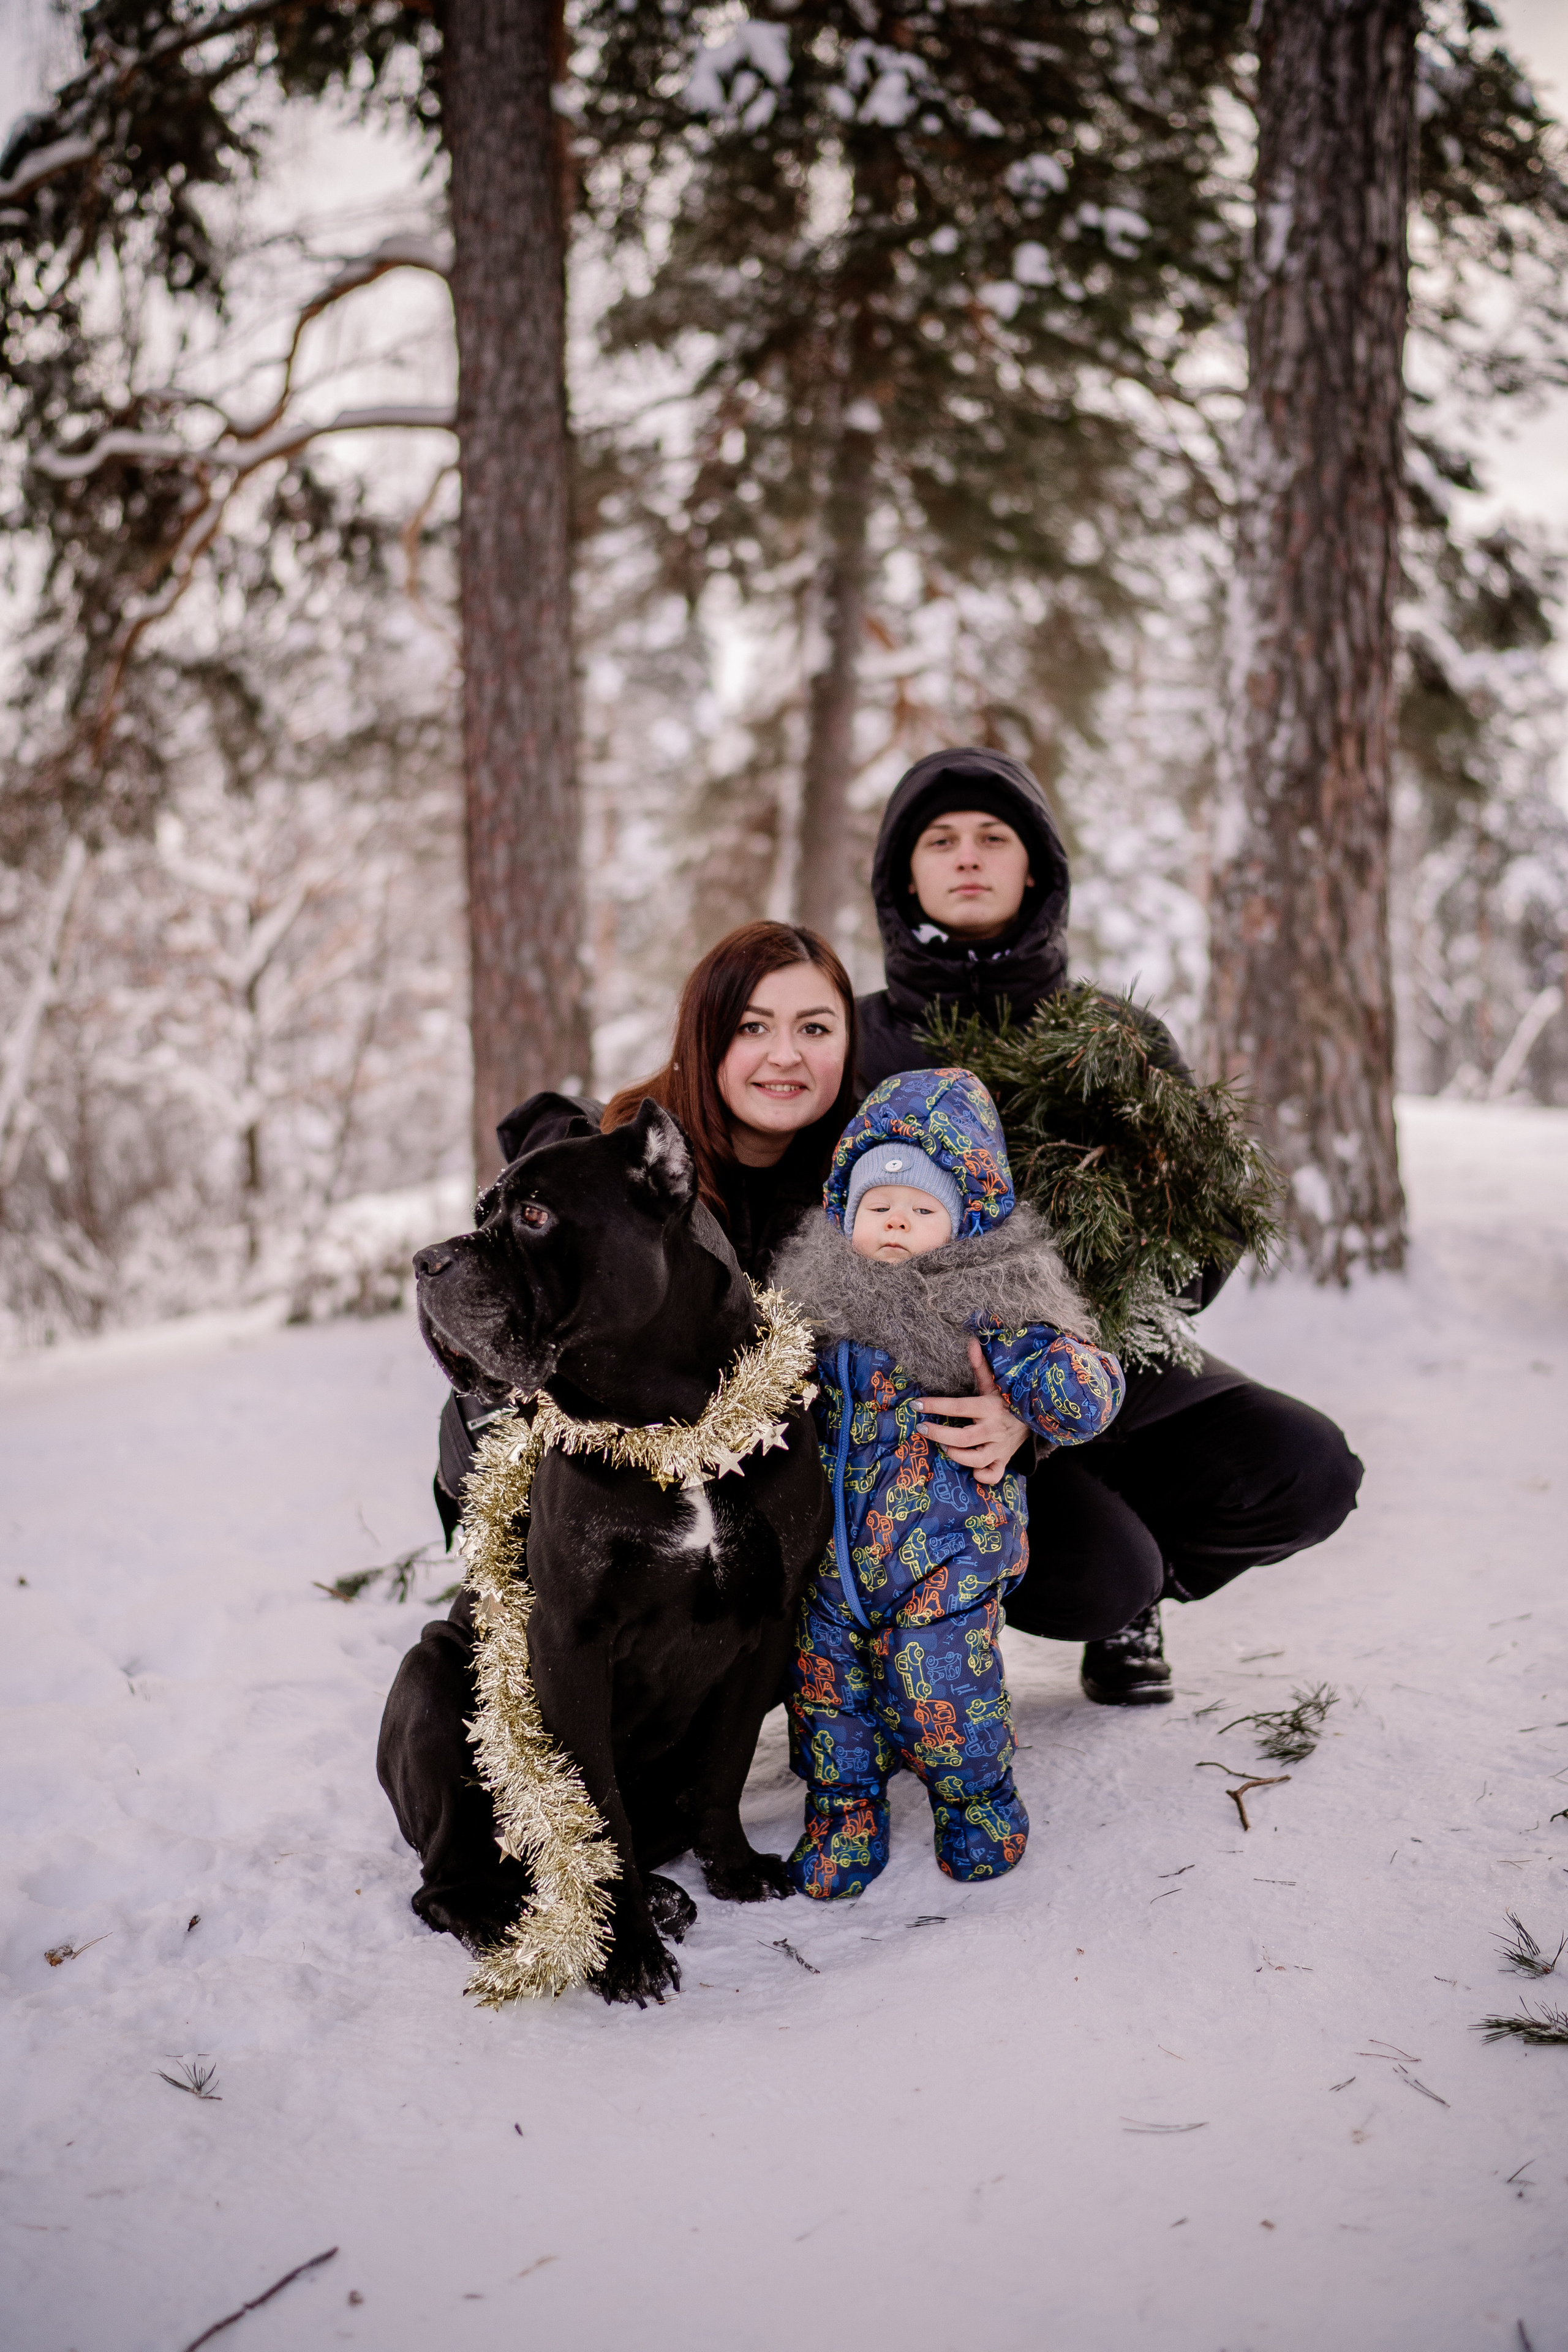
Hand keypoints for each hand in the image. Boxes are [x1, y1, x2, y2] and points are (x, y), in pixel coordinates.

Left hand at [916, 1340, 1029, 1486]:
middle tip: (922, 1428)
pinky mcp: (1003, 1460)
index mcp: (989, 1407)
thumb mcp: (994, 1382)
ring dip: (957, 1455)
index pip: (958, 1407)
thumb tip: (971, 1341)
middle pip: (963, 1438)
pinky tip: (971, 1470)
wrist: (1037, 1415)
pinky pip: (993, 1475)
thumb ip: (980, 1365)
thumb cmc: (1007, 1398)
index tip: (916, 1404)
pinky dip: (982, 1476)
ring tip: (945, 1447)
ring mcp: (999, 1447)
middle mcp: (994, 1429)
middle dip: (939, 1434)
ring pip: (976, 1459)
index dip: (935, 1405)